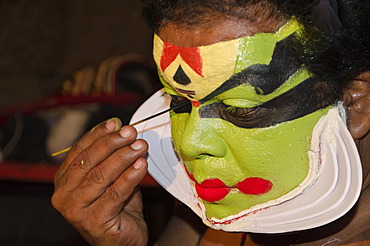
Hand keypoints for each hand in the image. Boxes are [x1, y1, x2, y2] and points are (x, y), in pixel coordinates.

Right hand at [51, 118, 148, 245]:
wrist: (124, 240)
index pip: (79, 151)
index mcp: (64, 180)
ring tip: (140, 146)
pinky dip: (130, 177)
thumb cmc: (117, 207)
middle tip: (130, 133)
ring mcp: (76, 210)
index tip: (116, 123)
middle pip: (88, 161)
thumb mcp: (111, 177)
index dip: (98, 134)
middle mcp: (64, 195)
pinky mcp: (94, 222)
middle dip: (112, 143)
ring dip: (123, 157)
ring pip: (101, 176)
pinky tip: (141, 165)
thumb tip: (123, 129)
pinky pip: (115, 194)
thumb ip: (113, 156)